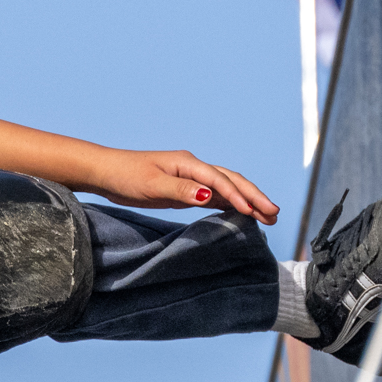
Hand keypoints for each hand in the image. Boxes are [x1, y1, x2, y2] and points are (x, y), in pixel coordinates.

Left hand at [87, 149, 278, 221]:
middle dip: (254, 197)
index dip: (239, 196)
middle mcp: (194, 169)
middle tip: (274, 214)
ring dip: (246, 201)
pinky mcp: (185, 189)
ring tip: (267, 216)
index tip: (254, 212)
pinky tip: (241, 214)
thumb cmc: (126, 176)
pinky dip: (230, 204)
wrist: (107, 173)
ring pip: (226, 189)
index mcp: (188, 164)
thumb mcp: (151, 185)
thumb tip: (209, 195)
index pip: (221, 181)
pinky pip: (214, 196)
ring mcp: (191, 178)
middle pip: (232, 181)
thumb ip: (181, 190)